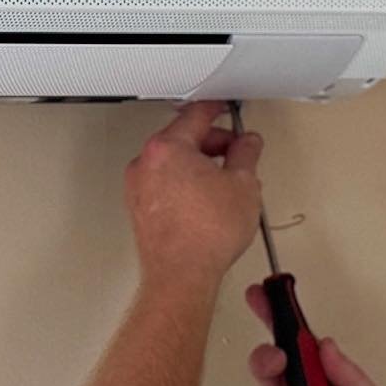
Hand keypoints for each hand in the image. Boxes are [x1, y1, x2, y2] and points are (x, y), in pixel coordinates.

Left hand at [124, 103, 262, 289]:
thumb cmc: (204, 236)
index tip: (225, 111)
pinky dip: (184, 184)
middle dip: (212, 143)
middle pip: (181, 138)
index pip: (196, 115)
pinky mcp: (139, 209)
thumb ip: (246, 154)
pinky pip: (164, 184)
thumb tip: (247, 145)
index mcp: (168, 148)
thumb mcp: (243, 184)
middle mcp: (146, 164)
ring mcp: (138, 187)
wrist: (182, 275)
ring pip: (172, 162)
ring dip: (198, 164)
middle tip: (235, 152)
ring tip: (224, 182)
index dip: (218, 110)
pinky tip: (205, 201)